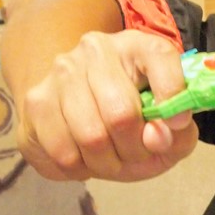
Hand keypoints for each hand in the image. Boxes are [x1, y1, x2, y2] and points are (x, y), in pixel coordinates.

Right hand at [17, 30, 197, 181]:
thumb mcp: (170, 128)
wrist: (78, 109)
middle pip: (121, 115)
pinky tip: (84, 156)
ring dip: (107, 164)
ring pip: (90, 138)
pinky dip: (79, 168)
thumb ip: (179, 135)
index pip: (161, 59)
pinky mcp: (36, 102)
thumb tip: (156, 137)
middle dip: (135, 149)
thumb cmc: (134, 118)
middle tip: (135, 154)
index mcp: (137, 46)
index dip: (174, 98)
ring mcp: (60, 72)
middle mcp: (95, 50)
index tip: (177, 124)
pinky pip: (63, 153)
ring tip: (110, 158)